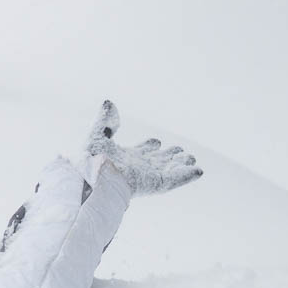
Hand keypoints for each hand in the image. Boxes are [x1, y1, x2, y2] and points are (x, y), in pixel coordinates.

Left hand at [83, 101, 201, 195]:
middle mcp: (137, 168)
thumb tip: (110, 103)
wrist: (90, 176)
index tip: (156, 141)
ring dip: (181, 164)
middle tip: (181, 150)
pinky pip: (175, 180)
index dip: (149, 146)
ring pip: (169, 170)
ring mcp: (147, 177)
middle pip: (157, 161)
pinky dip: (187, 175)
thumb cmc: (89, 160)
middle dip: (169, 156)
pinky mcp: (155, 184)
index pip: (141, 152)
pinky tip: (199, 170)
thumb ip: (104, 120)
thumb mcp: (96, 134)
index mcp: (125, 159)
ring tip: (192, 158)